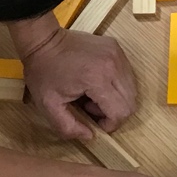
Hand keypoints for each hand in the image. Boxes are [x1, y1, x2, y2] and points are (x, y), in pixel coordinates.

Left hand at [17, 23, 137, 140]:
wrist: (44, 40)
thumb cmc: (43, 72)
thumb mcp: (48, 105)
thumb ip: (67, 127)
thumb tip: (90, 136)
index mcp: (97, 80)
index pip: (121, 111)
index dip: (110, 124)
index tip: (93, 121)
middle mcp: (113, 66)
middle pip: (131, 102)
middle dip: (114, 113)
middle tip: (92, 108)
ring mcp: (118, 55)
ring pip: (132, 89)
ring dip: (116, 99)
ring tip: (94, 95)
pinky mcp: (117, 48)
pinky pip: (127, 75)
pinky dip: (117, 85)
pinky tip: (97, 83)